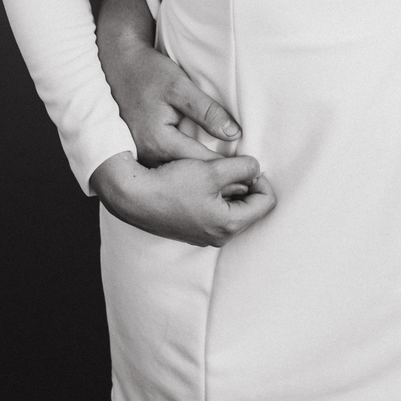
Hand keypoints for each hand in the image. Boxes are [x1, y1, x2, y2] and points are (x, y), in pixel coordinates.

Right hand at [90, 151, 275, 248]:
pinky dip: (216, 195)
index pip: (265, 202)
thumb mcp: (212, 170)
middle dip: (246, 184)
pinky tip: (202, 180)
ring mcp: (205, 235)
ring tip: (215, 171)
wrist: (134, 196)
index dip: (261, 178)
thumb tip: (256, 168)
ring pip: (233, 208)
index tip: (245, 163)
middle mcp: (219, 236)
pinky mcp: (193, 229)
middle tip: (231, 165)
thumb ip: (242, 167)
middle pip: (250, 207)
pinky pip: (217, 212)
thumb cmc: (172, 184)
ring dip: (230, 188)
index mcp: (228, 225)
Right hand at [101, 32, 242, 166]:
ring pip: (179, 176)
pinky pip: (168, 169)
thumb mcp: (180, 86)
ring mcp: (142, 158)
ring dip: (202, 178)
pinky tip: (203, 171)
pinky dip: (187, 171)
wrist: (117, 66)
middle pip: (190, 175)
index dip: (228, 168)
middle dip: (217, 178)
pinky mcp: (140, 155)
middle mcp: (148, 157)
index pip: (202, 163)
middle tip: (246, 182)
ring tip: (230, 179)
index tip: (250, 173)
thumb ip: (207, 111)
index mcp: (159, 142)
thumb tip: (233, 134)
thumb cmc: (148, 72)